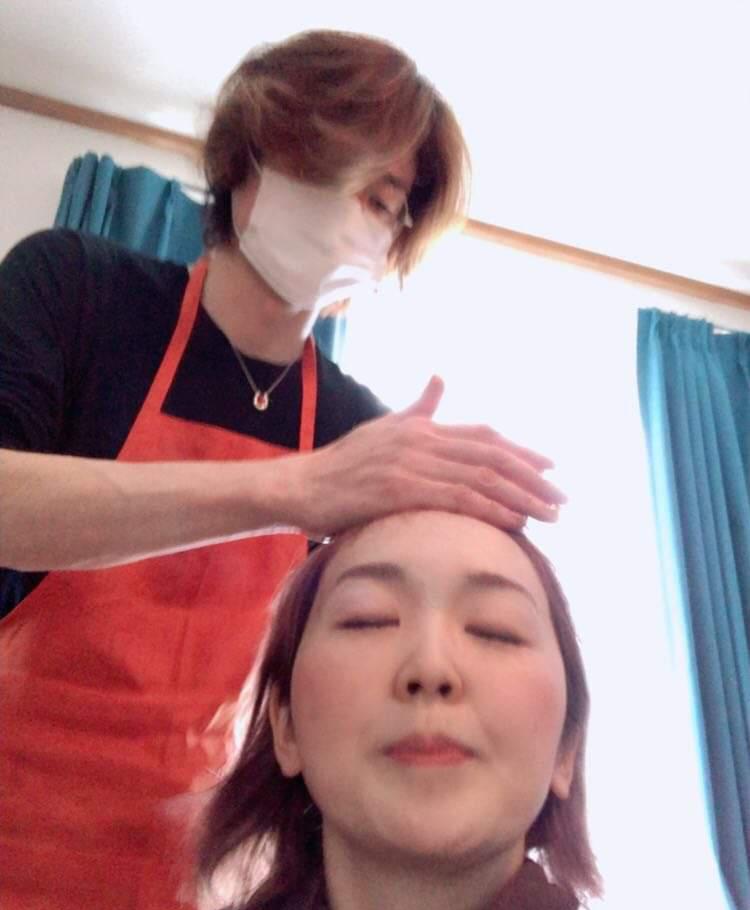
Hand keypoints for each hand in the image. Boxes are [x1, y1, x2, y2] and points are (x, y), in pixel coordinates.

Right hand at [286, 376, 565, 538]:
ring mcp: (411, 463)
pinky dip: (490, 510)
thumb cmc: (340, 466)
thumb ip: (418, 409)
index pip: (483, 437)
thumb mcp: (383, 428)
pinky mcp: (399, 490)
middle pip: (492, 456)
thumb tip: (440, 379)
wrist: (300, 487)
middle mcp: (422, 440)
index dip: (521, 452)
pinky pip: (457, 499)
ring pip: (481, 478)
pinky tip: (514, 523)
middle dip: (532, 478)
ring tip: (550, 515)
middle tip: (562, 498)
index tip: (550, 467)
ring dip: (521, 497)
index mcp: (421, 428)